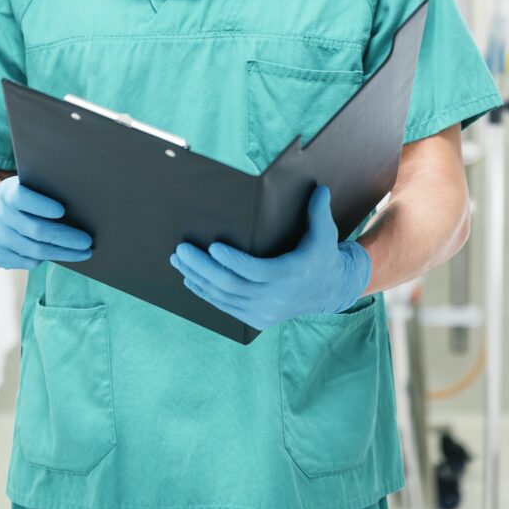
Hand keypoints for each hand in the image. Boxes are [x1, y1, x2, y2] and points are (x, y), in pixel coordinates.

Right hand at [0, 176, 92, 269]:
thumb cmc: (18, 200)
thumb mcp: (25, 188)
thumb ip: (43, 193)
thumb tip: (79, 205)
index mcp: (6, 193)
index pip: (23, 198)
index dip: (42, 205)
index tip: (62, 211)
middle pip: (36, 230)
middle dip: (65, 237)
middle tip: (86, 241)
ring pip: (35, 250)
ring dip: (63, 253)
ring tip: (83, 252)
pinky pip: (27, 262)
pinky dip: (45, 258)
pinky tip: (59, 254)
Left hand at [170, 185, 371, 329]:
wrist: (330, 290)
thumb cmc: (322, 255)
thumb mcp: (326, 233)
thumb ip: (319, 211)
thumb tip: (321, 187)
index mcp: (291, 275)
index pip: (256, 271)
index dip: (233, 261)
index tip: (213, 246)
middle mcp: (276, 298)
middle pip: (231, 285)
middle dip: (202, 267)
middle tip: (181, 250)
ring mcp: (265, 312)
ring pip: (223, 297)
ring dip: (197, 279)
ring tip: (178, 260)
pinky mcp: (256, 320)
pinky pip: (225, 307)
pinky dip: (205, 293)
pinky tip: (190, 279)